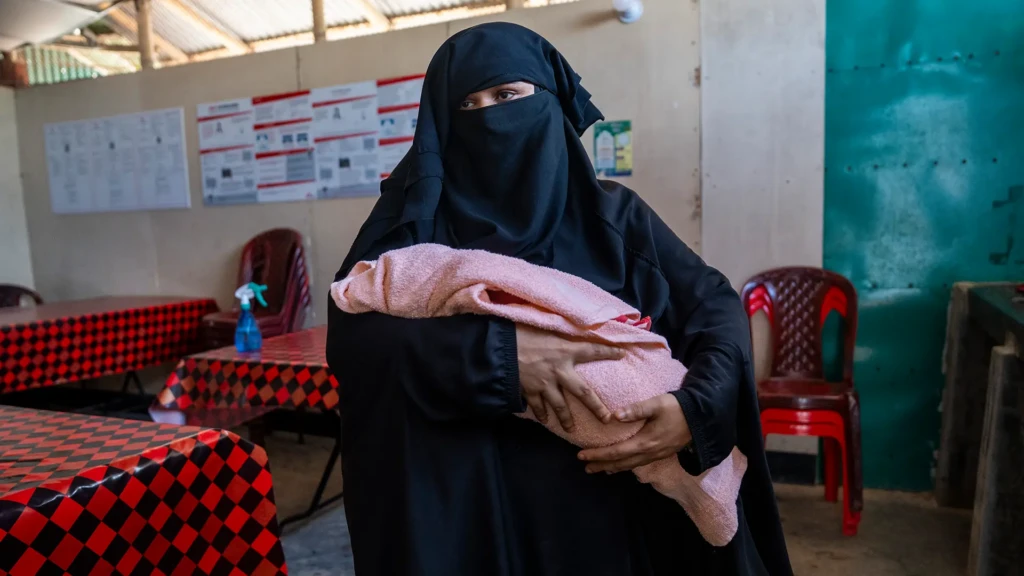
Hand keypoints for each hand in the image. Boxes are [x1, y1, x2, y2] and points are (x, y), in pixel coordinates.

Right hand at [516, 325, 624, 430]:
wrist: (499, 348)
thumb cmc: (521, 332)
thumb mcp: (545, 328)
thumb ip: (559, 335)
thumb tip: (569, 330)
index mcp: (565, 351)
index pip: (593, 350)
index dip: (609, 351)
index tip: (623, 354)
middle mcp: (559, 370)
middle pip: (583, 392)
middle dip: (596, 407)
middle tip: (606, 419)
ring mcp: (544, 383)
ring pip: (560, 406)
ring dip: (566, 419)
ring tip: (571, 429)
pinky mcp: (530, 391)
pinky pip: (538, 406)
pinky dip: (541, 414)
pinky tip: (545, 420)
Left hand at [577, 394, 691, 472]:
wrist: (702, 418)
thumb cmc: (678, 408)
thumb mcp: (657, 404)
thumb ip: (636, 410)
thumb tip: (614, 415)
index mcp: (645, 442)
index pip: (616, 452)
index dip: (598, 455)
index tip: (581, 455)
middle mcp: (649, 453)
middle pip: (621, 463)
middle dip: (602, 465)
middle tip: (585, 468)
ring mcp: (656, 455)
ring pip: (630, 465)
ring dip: (613, 468)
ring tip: (599, 469)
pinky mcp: (661, 454)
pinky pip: (638, 464)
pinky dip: (626, 466)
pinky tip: (621, 466)